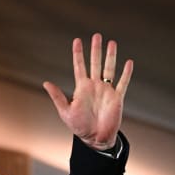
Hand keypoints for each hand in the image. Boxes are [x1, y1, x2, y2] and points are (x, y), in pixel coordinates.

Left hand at [42, 32, 132, 149]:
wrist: (95, 139)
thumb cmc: (79, 126)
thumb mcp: (65, 111)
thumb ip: (57, 96)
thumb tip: (46, 83)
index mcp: (81, 88)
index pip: (79, 66)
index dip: (78, 54)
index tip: (77, 40)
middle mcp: (94, 86)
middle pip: (95, 63)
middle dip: (95, 50)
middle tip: (97, 35)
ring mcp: (106, 91)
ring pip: (109, 69)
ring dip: (110, 56)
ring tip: (112, 43)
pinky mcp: (116, 98)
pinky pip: (122, 83)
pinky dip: (126, 73)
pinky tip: (128, 62)